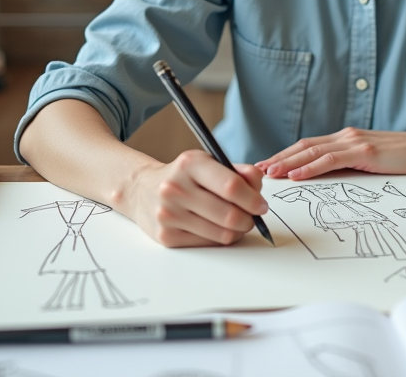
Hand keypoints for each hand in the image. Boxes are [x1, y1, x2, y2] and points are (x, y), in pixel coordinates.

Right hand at [124, 149, 267, 247]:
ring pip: (222, 234)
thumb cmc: (185, 176)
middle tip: (252, 217)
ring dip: (237, 231)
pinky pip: (209, 243)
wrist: (143, 190)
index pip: (231, 186)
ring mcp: (168, 214)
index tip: (262, 206)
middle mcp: (175, 188)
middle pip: (229, 215)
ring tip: (236, 222)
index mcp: (190, 164)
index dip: (253, 199)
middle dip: (249, 219)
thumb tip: (258, 187)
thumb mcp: (209, 162)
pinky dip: (220, 238)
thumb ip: (239, 172)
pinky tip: (216, 227)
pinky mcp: (166, 236)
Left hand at [256, 126, 405, 179]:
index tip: (268, 165)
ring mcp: (354, 142)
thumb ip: (349, 164)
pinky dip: (310, 167)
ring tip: (271, 173)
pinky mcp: (363, 151)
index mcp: (346, 138)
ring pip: (312, 151)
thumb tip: (327, 178)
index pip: (308, 145)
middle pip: (303, 146)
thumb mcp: (370, 160)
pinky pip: (330, 160)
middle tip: (258, 170)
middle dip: (279, 158)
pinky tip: (297, 175)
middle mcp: (345, 136)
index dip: (286, 154)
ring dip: (288, 163)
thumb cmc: (401, 157)